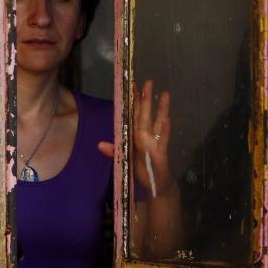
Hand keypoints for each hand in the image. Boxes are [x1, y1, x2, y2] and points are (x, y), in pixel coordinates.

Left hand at [97, 80, 174, 197]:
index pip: (134, 115)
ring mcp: (155, 142)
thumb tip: (100, 145)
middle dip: (146, 99)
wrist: (155, 185)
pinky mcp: (161, 152)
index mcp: (136, 135)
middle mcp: (145, 136)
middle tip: (148, 82)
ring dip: (161, 109)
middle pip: (145, 114)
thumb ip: (114, 152)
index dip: (133, 101)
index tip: (133, 86)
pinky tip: (167, 120)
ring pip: (158, 122)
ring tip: (165, 94)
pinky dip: (165, 130)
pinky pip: (163, 139)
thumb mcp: (124, 160)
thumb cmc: (140, 170)